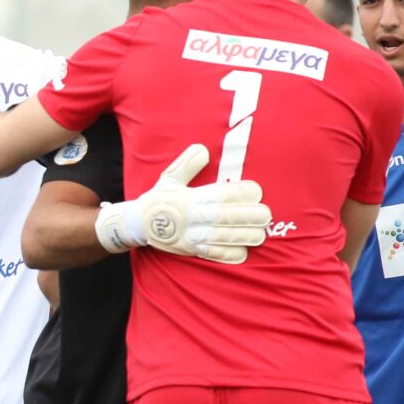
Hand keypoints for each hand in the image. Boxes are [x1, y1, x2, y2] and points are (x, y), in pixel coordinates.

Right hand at [94, 143, 270, 263]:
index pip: (223, 194)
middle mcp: (193, 217)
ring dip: (246, 236)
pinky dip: (230, 254)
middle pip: (228, 217)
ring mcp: (192, 236)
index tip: (256, 192)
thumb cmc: (158, 200)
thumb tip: (203, 149)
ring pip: (225, 237)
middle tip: (265, 216)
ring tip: (260, 234)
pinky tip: (242, 251)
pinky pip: (214, 254)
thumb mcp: (169, 178)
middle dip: (251, 217)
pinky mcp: (190, 250)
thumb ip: (187, 164)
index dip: (243, 193)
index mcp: (191, 197)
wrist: (137, 225)